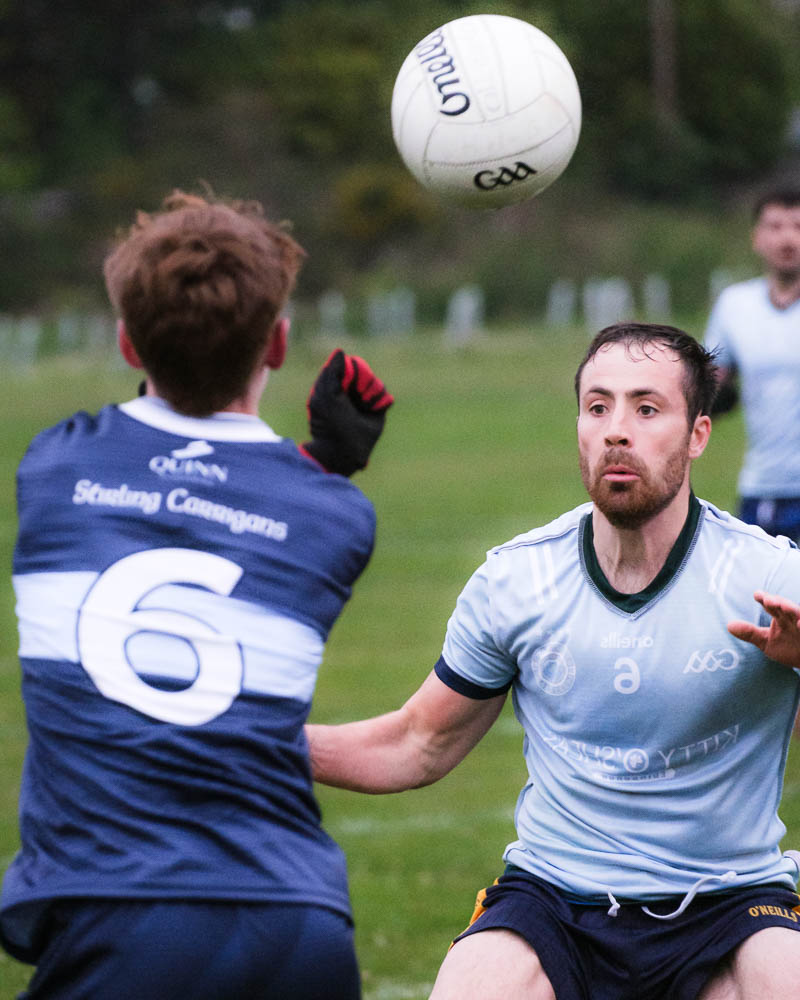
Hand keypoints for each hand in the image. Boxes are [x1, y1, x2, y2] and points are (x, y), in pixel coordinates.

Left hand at [302, 349, 393, 475]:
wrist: (344, 448)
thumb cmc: (331, 422)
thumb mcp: (327, 394)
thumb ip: (333, 371)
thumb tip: (341, 351)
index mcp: (335, 386)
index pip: (348, 365)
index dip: (350, 371)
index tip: (345, 384)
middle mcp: (350, 390)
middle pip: (363, 371)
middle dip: (362, 381)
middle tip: (356, 396)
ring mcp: (365, 399)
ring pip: (375, 382)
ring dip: (370, 392)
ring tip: (364, 407)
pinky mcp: (378, 408)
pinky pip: (384, 394)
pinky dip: (379, 401)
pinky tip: (372, 411)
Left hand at [728, 591, 799, 668]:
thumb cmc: (788, 648)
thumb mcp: (766, 642)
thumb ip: (750, 633)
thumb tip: (728, 625)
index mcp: (780, 616)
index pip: (771, 605)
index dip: (764, 599)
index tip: (758, 595)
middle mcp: (793, 618)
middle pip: (785, 607)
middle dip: (778, 602)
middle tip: (768, 600)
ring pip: (799, 614)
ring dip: (792, 610)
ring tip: (783, 607)